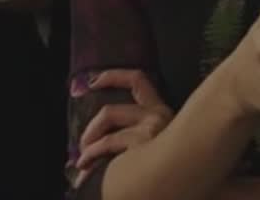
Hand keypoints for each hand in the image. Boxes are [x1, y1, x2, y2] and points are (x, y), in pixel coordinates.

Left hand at [72, 69, 173, 188]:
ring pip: (107, 120)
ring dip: (89, 141)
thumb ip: (136, 131)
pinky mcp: (144, 141)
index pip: (138, 81)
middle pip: (110, 111)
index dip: (113, 76)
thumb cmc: (168, 167)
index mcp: (162, 112)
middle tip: (84, 144)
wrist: (175, 182)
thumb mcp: (155, 143)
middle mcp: (159, 114)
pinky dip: (91, 153)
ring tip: (84, 158)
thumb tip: (102, 133)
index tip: (92, 82)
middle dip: (91, 128)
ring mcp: (152, 126)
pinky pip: (108, 141)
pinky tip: (86, 165)